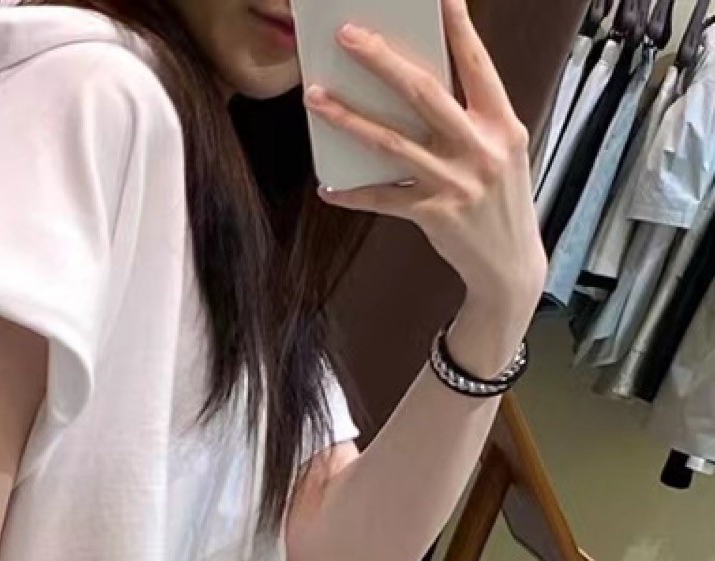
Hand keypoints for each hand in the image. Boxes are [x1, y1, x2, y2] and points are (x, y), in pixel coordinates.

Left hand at [308, 0, 546, 374]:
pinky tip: (328, 187)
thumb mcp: (501, 150)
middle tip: (348, 35)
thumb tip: (419, 83)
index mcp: (502, 122)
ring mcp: (457, 182)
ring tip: (316, 97)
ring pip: (393, 142)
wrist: (510, 265)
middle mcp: (481, 147)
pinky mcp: (435, 215)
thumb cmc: (499, 199)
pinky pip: (384, 199)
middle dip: (382, 60)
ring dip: (349, 118)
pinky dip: (354, 193)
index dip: (458, 28)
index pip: (477, 64)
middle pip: (424, 93)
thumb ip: (470, 118)